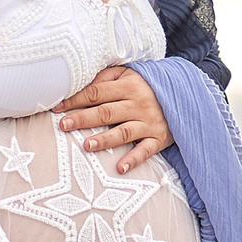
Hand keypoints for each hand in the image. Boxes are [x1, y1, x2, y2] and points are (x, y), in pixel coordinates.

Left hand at [53, 65, 172, 174]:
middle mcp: (138, 104)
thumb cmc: (148, 86)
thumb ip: (107, 77)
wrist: (184, 97)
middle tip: (63, 125)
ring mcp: (149, 123)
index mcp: (129, 86)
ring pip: (123, 132)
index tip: (57, 107)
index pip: (97, 92)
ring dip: (105, 139)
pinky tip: (120, 167)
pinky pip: (145, 150)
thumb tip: (82, 84)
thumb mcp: (130, 73)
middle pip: (106, 112)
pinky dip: (133, 159)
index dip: (76, 99)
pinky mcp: (158, 139)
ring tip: (87, 145)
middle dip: (83, 118)